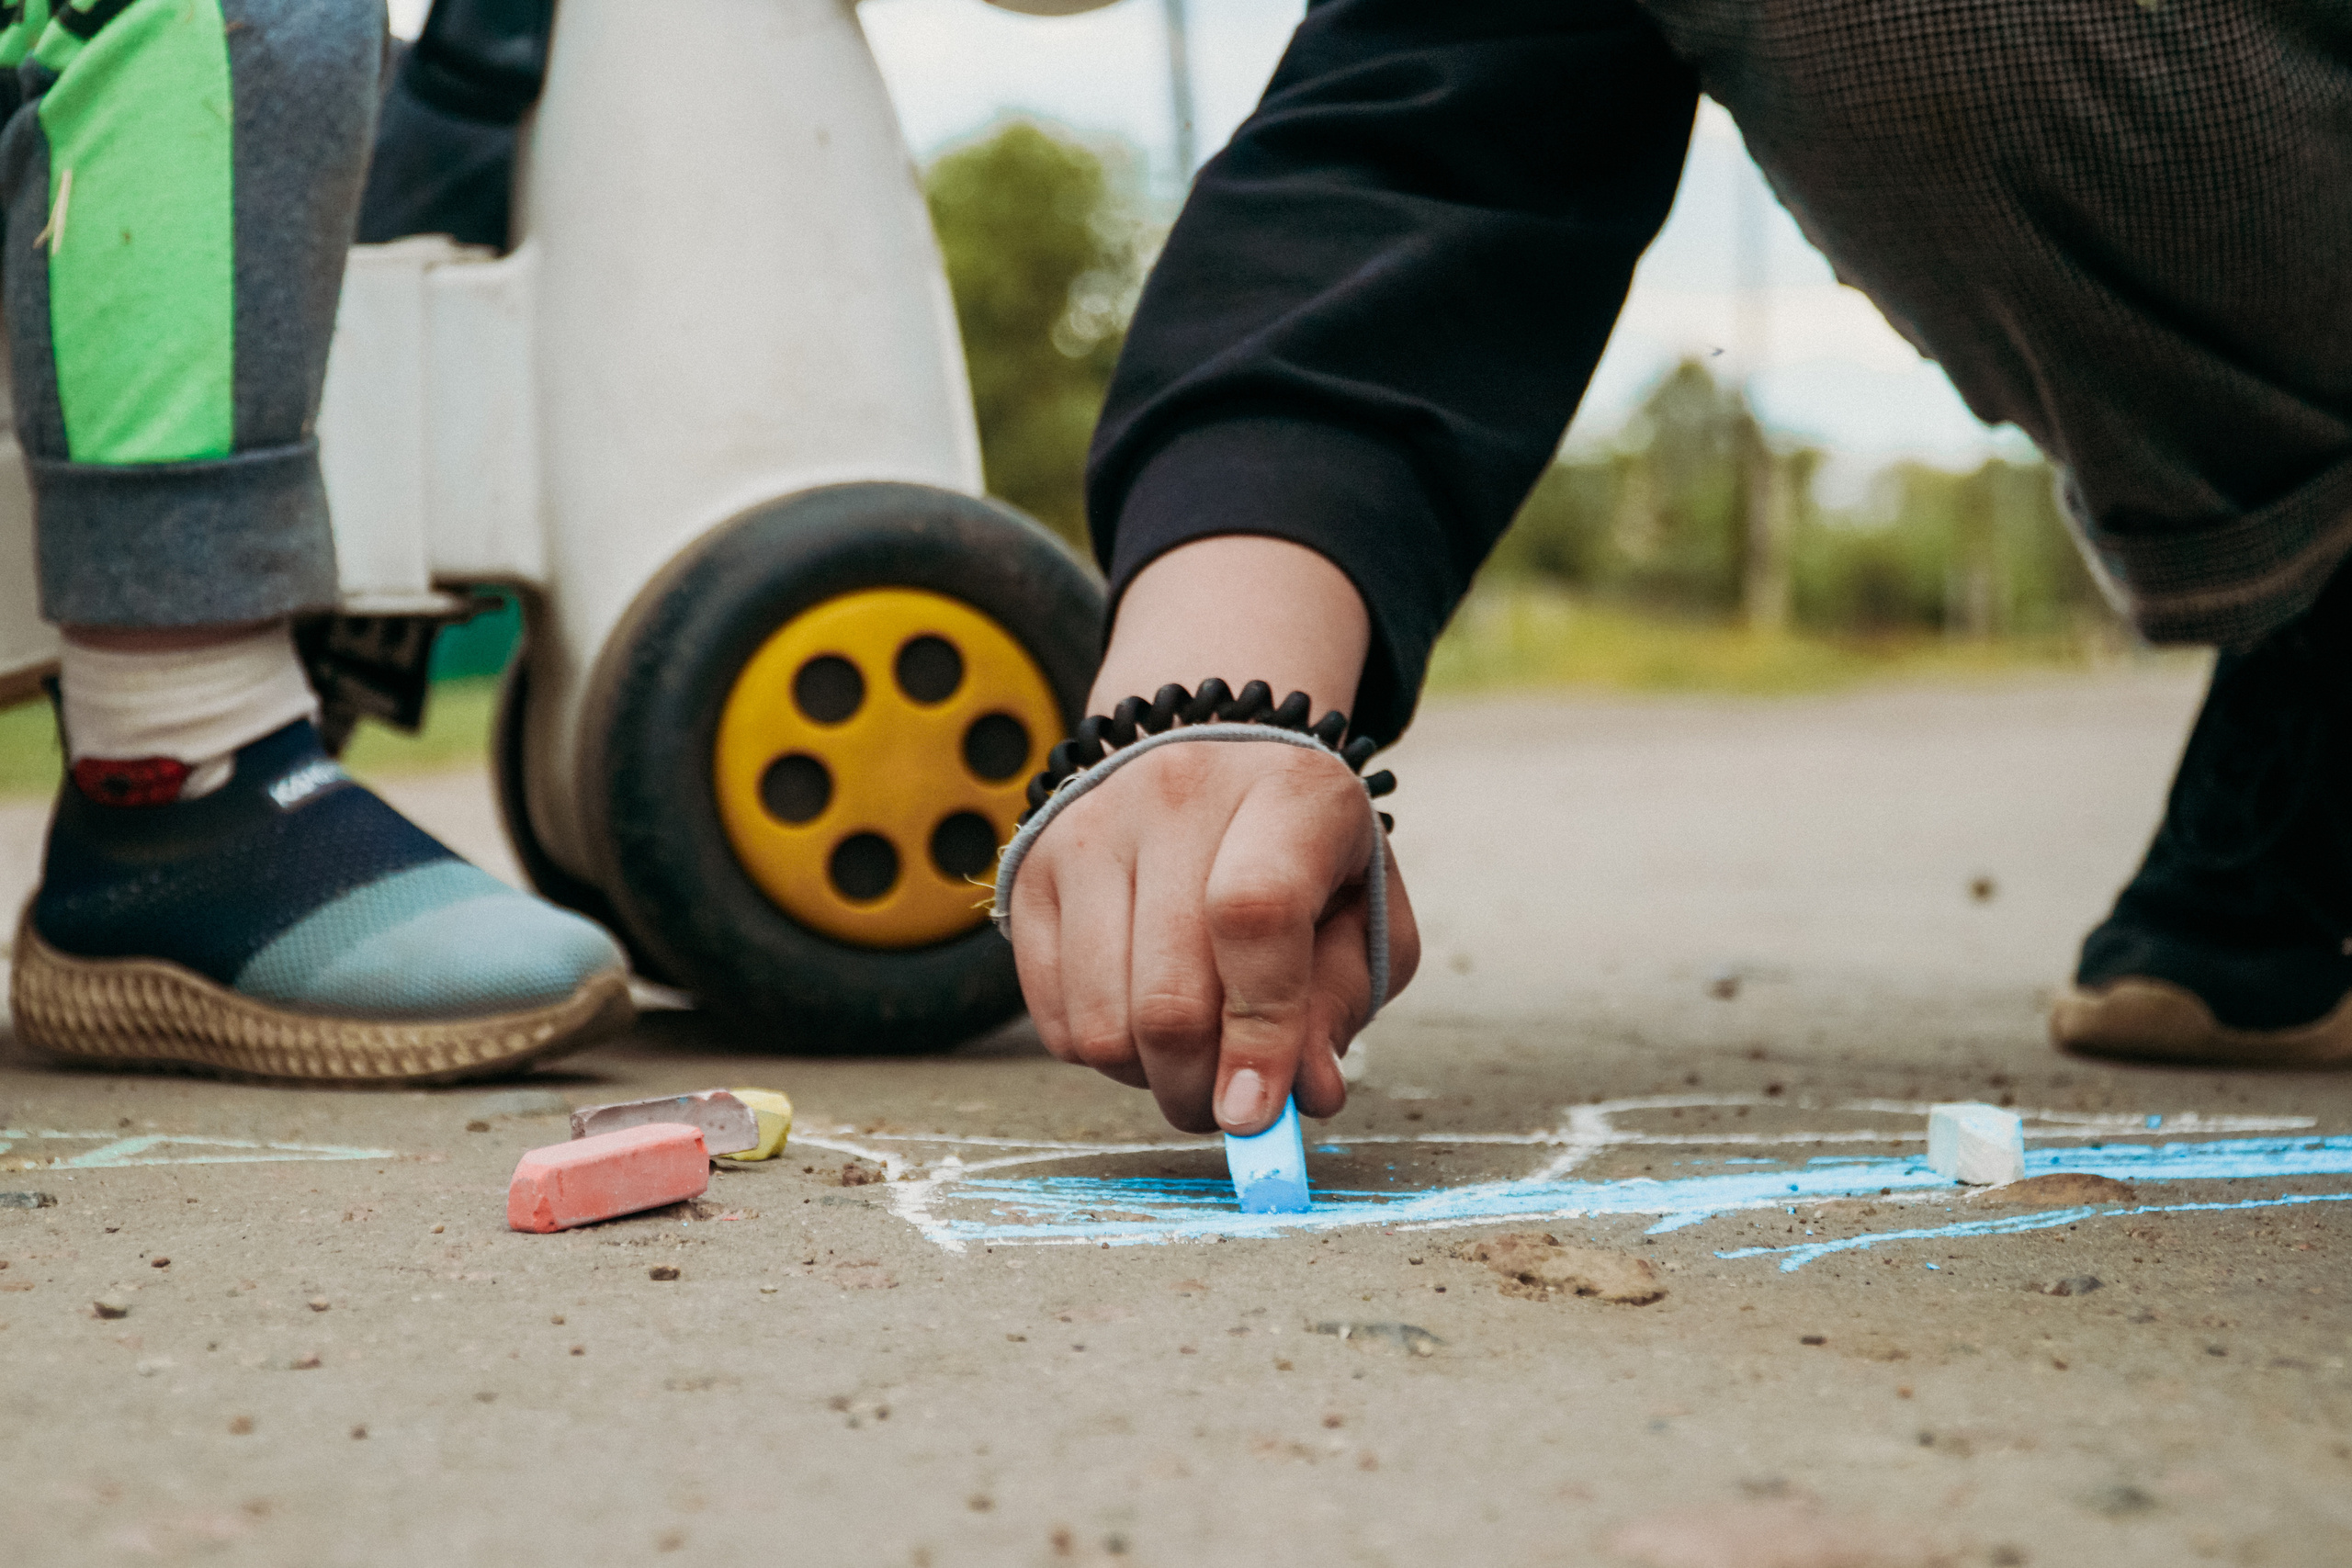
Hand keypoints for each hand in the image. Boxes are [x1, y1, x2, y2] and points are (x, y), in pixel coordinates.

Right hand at [1007, 734, 1418, 1133]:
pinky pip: (1053, 1019)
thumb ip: (1343, 1002)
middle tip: (1232, 1108)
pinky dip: (1102, 1056)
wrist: (1208, 760)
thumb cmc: (1300, 854)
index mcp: (1287, 792)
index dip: (1260, 1031)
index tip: (1259, 1112)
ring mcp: (1089, 830)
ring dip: (1151, 1079)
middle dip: (1202, 1088)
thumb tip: (1304, 1095)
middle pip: (1168, 995)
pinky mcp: (1031, 871)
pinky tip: (1141, 1022)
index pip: (1255, 916)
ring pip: (1102, 1024)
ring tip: (1191, 1056)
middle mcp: (1176, 795)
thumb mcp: (1363, 915)